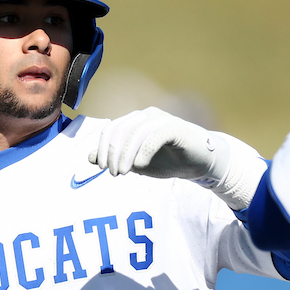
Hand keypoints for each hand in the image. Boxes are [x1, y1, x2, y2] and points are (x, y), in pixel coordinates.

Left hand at [90, 107, 264, 209]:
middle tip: (113, 173)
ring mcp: (161, 119)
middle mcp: (146, 116)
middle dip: (112, 153)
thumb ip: (115, 158)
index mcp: (135, 122)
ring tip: (124, 172)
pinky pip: (154, 136)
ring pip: (135, 133)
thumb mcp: (137, 163)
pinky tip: (141, 166)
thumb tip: (88, 158)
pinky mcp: (175, 127)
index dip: (102, 148)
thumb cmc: (169, 161)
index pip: (110, 129)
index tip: (101, 168)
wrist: (201, 164)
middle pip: (120, 130)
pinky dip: (144, 151)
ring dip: (125, 155)